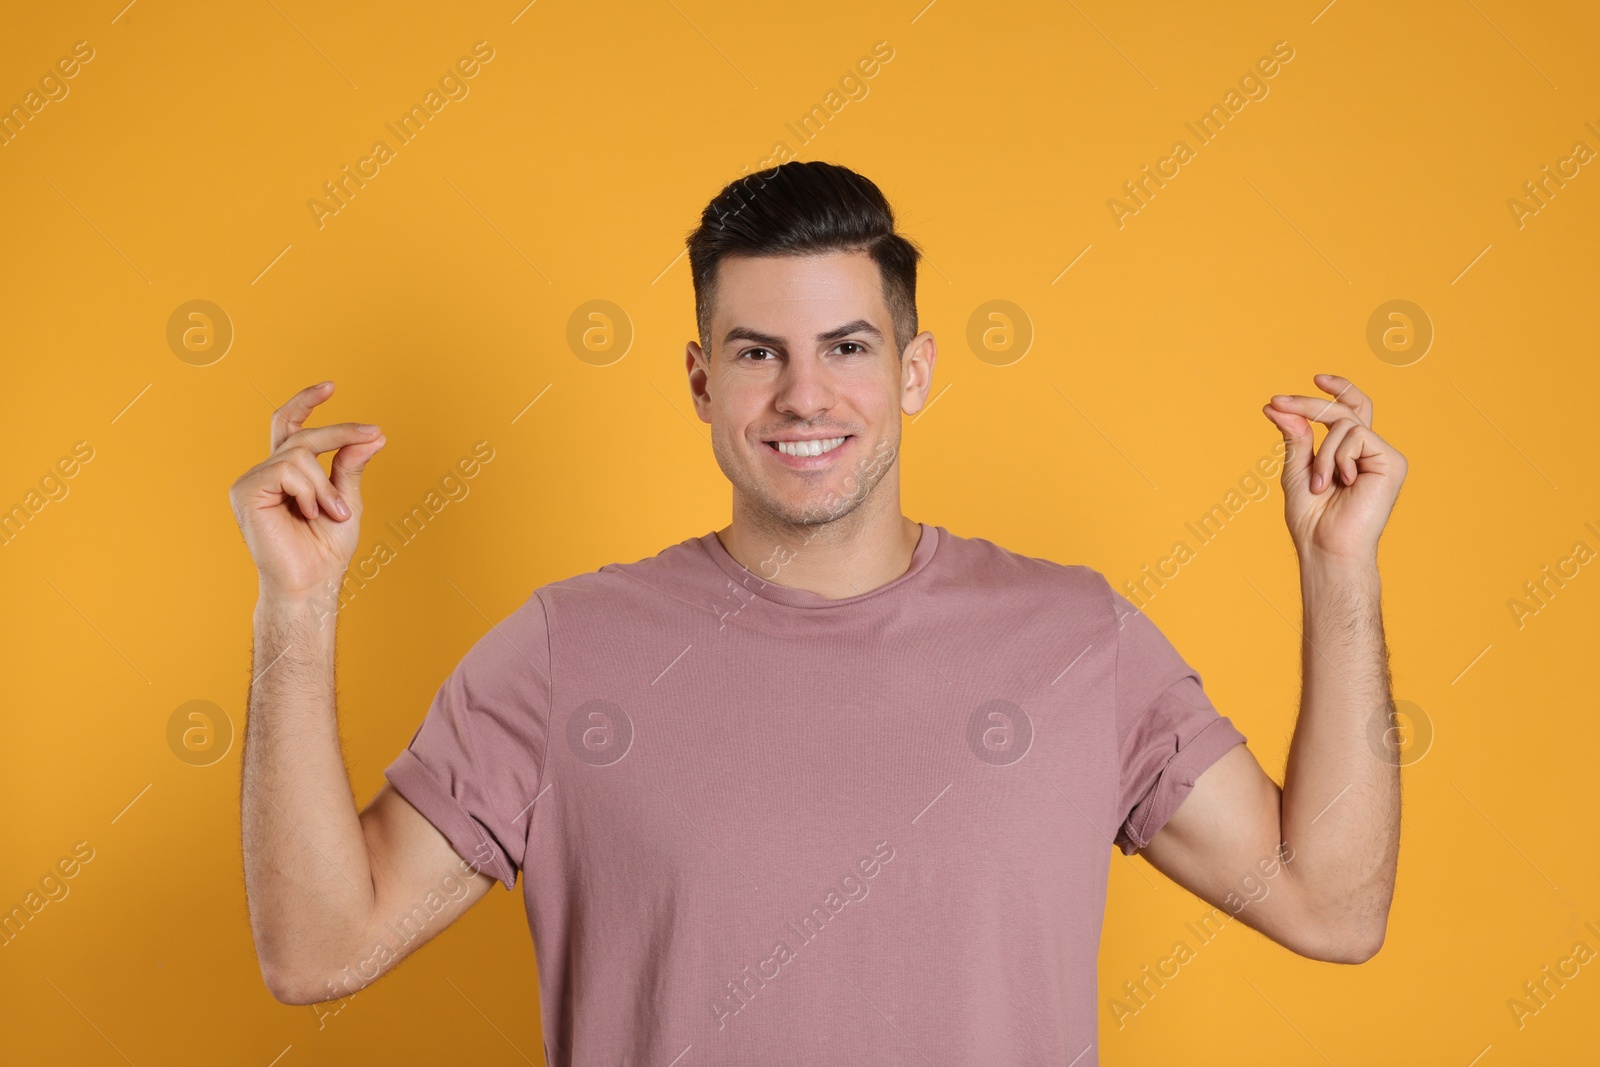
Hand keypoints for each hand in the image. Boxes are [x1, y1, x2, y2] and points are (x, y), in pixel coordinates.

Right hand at [229, 381, 386, 601]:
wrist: (311, 582)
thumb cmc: (325, 550)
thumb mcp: (347, 500)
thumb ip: (351, 467)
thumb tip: (372, 435)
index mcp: (286, 473)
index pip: (290, 425)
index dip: (305, 402)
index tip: (332, 385)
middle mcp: (266, 472)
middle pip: (301, 433)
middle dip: (340, 432)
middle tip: (375, 435)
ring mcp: (252, 481)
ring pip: (299, 454)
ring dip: (326, 484)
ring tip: (332, 514)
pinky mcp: (246, 491)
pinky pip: (286, 469)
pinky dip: (309, 491)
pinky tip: (309, 514)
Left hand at [1261, 373, 1406, 565]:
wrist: (1325, 545)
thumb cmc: (1310, 517)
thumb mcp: (1295, 469)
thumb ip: (1295, 436)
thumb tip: (1278, 407)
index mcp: (1351, 453)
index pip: (1351, 410)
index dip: (1338, 389)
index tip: (1316, 378)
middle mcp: (1370, 451)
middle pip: (1347, 407)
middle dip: (1310, 402)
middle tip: (1277, 402)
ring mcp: (1383, 455)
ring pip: (1345, 423)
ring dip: (1321, 453)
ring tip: (1319, 484)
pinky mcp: (1392, 461)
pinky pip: (1356, 435)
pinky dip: (1336, 457)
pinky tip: (1342, 482)